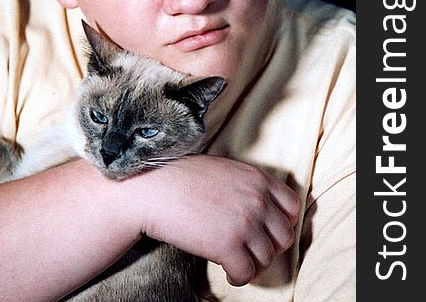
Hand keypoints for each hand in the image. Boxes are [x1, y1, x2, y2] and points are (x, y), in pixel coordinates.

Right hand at [130, 154, 299, 285]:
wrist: (154, 189)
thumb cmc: (183, 178)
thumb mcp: (225, 170)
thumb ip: (247, 186)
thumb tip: (261, 208)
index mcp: (257, 178)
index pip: (292, 206)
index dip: (283, 222)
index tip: (268, 231)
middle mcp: (257, 199)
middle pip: (284, 236)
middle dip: (269, 247)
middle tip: (251, 250)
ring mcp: (245, 222)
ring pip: (267, 258)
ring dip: (252, 264)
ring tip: (235, 262)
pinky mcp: (228, 245)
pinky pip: (246, 273)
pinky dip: (239, 277)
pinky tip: (227, 271)